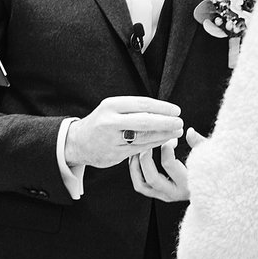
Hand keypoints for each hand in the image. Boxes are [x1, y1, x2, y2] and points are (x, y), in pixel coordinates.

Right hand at [64, 96, 183, 168]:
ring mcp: (111, 139)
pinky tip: (164, 141)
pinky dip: (154, 144)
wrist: (77, 142)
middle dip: (165, 122)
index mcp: (111, 105)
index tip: (176, 110)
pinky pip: (139, 149)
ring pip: (144, 137)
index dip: (162, 107)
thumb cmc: (101, 122)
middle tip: (180, 122)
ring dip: (163, 135)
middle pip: (145, 121)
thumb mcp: (112, 109)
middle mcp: (110, 121)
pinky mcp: (114, 154)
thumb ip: (134, 109)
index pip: (142, 104)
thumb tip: (164, 110)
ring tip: (177, 131)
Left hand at [129, 128, 206, 201]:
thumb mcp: (210, 156)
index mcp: (188, 184)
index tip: (170, 138)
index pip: (169, 165)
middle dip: (146, 157)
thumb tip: (189, 131)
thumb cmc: (213, 171)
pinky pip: (141, 185)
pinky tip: (136, 158)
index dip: (166, 147)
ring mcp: (165, 196)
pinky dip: (136, 172)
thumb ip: (199, 144)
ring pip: (141, 185)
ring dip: (136, 166)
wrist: (213, 190)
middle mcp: (175, 194)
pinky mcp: (159, 195)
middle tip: (148, 142)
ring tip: (137, 150)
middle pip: (152, 177)